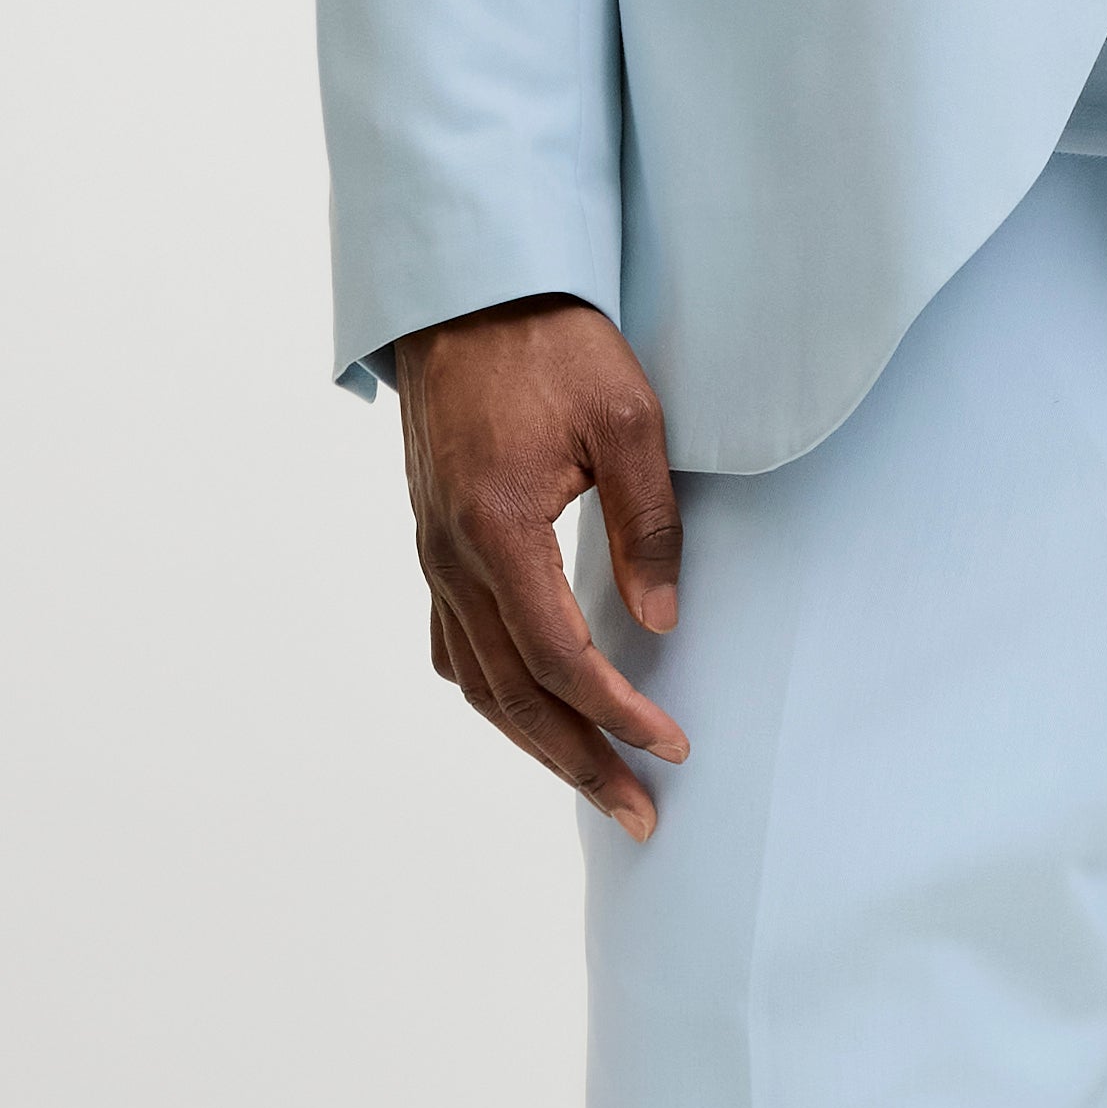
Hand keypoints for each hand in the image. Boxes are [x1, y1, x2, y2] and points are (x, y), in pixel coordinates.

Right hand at [391, 295, 691, 839]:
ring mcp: (433, 553)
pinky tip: (532, 713)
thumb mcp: (628, 419)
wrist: (468, 290)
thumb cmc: (552, 341)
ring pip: (476, 680)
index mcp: (495, 528)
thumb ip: (648, 525)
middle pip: (510, 695)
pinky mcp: (434, 542)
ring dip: (536, 742)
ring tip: (597, 783)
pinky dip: (495, 693)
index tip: (673, 746)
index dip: (617, 714)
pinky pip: (455, 644)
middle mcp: (450, 555)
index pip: (557, 658)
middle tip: (641, 816)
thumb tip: (664, 622)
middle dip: (579, 763)